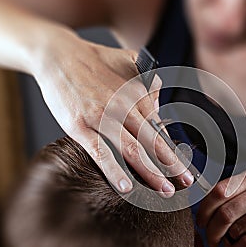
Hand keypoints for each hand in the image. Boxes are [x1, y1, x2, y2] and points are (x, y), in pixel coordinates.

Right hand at [32, 27, 193, 194]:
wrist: (58, 55)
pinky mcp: (79, 126)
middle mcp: (123, 107)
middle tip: (187, 183)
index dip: (174, 150)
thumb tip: (158, 109)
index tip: (184, 167)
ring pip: (132, 149)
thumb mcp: (129, 62)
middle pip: (153, 141)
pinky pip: (100, 152)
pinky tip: (127, 187)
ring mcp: (101, 117)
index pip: (160, 129)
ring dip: (152, 172)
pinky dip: (115, 171)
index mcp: (136, 95)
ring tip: (165, 191)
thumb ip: (149, 82)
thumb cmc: (95, 61)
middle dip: (173, 165)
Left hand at [196, 166, 245, 246]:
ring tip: (228, 242)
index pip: (219, 190)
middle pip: (224, 212)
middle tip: (210, 238)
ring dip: (227, 240)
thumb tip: (211, 201)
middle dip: (211, 229)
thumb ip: (243, 186)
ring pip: (236, 229)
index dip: (205, 209)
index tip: (201, 220)